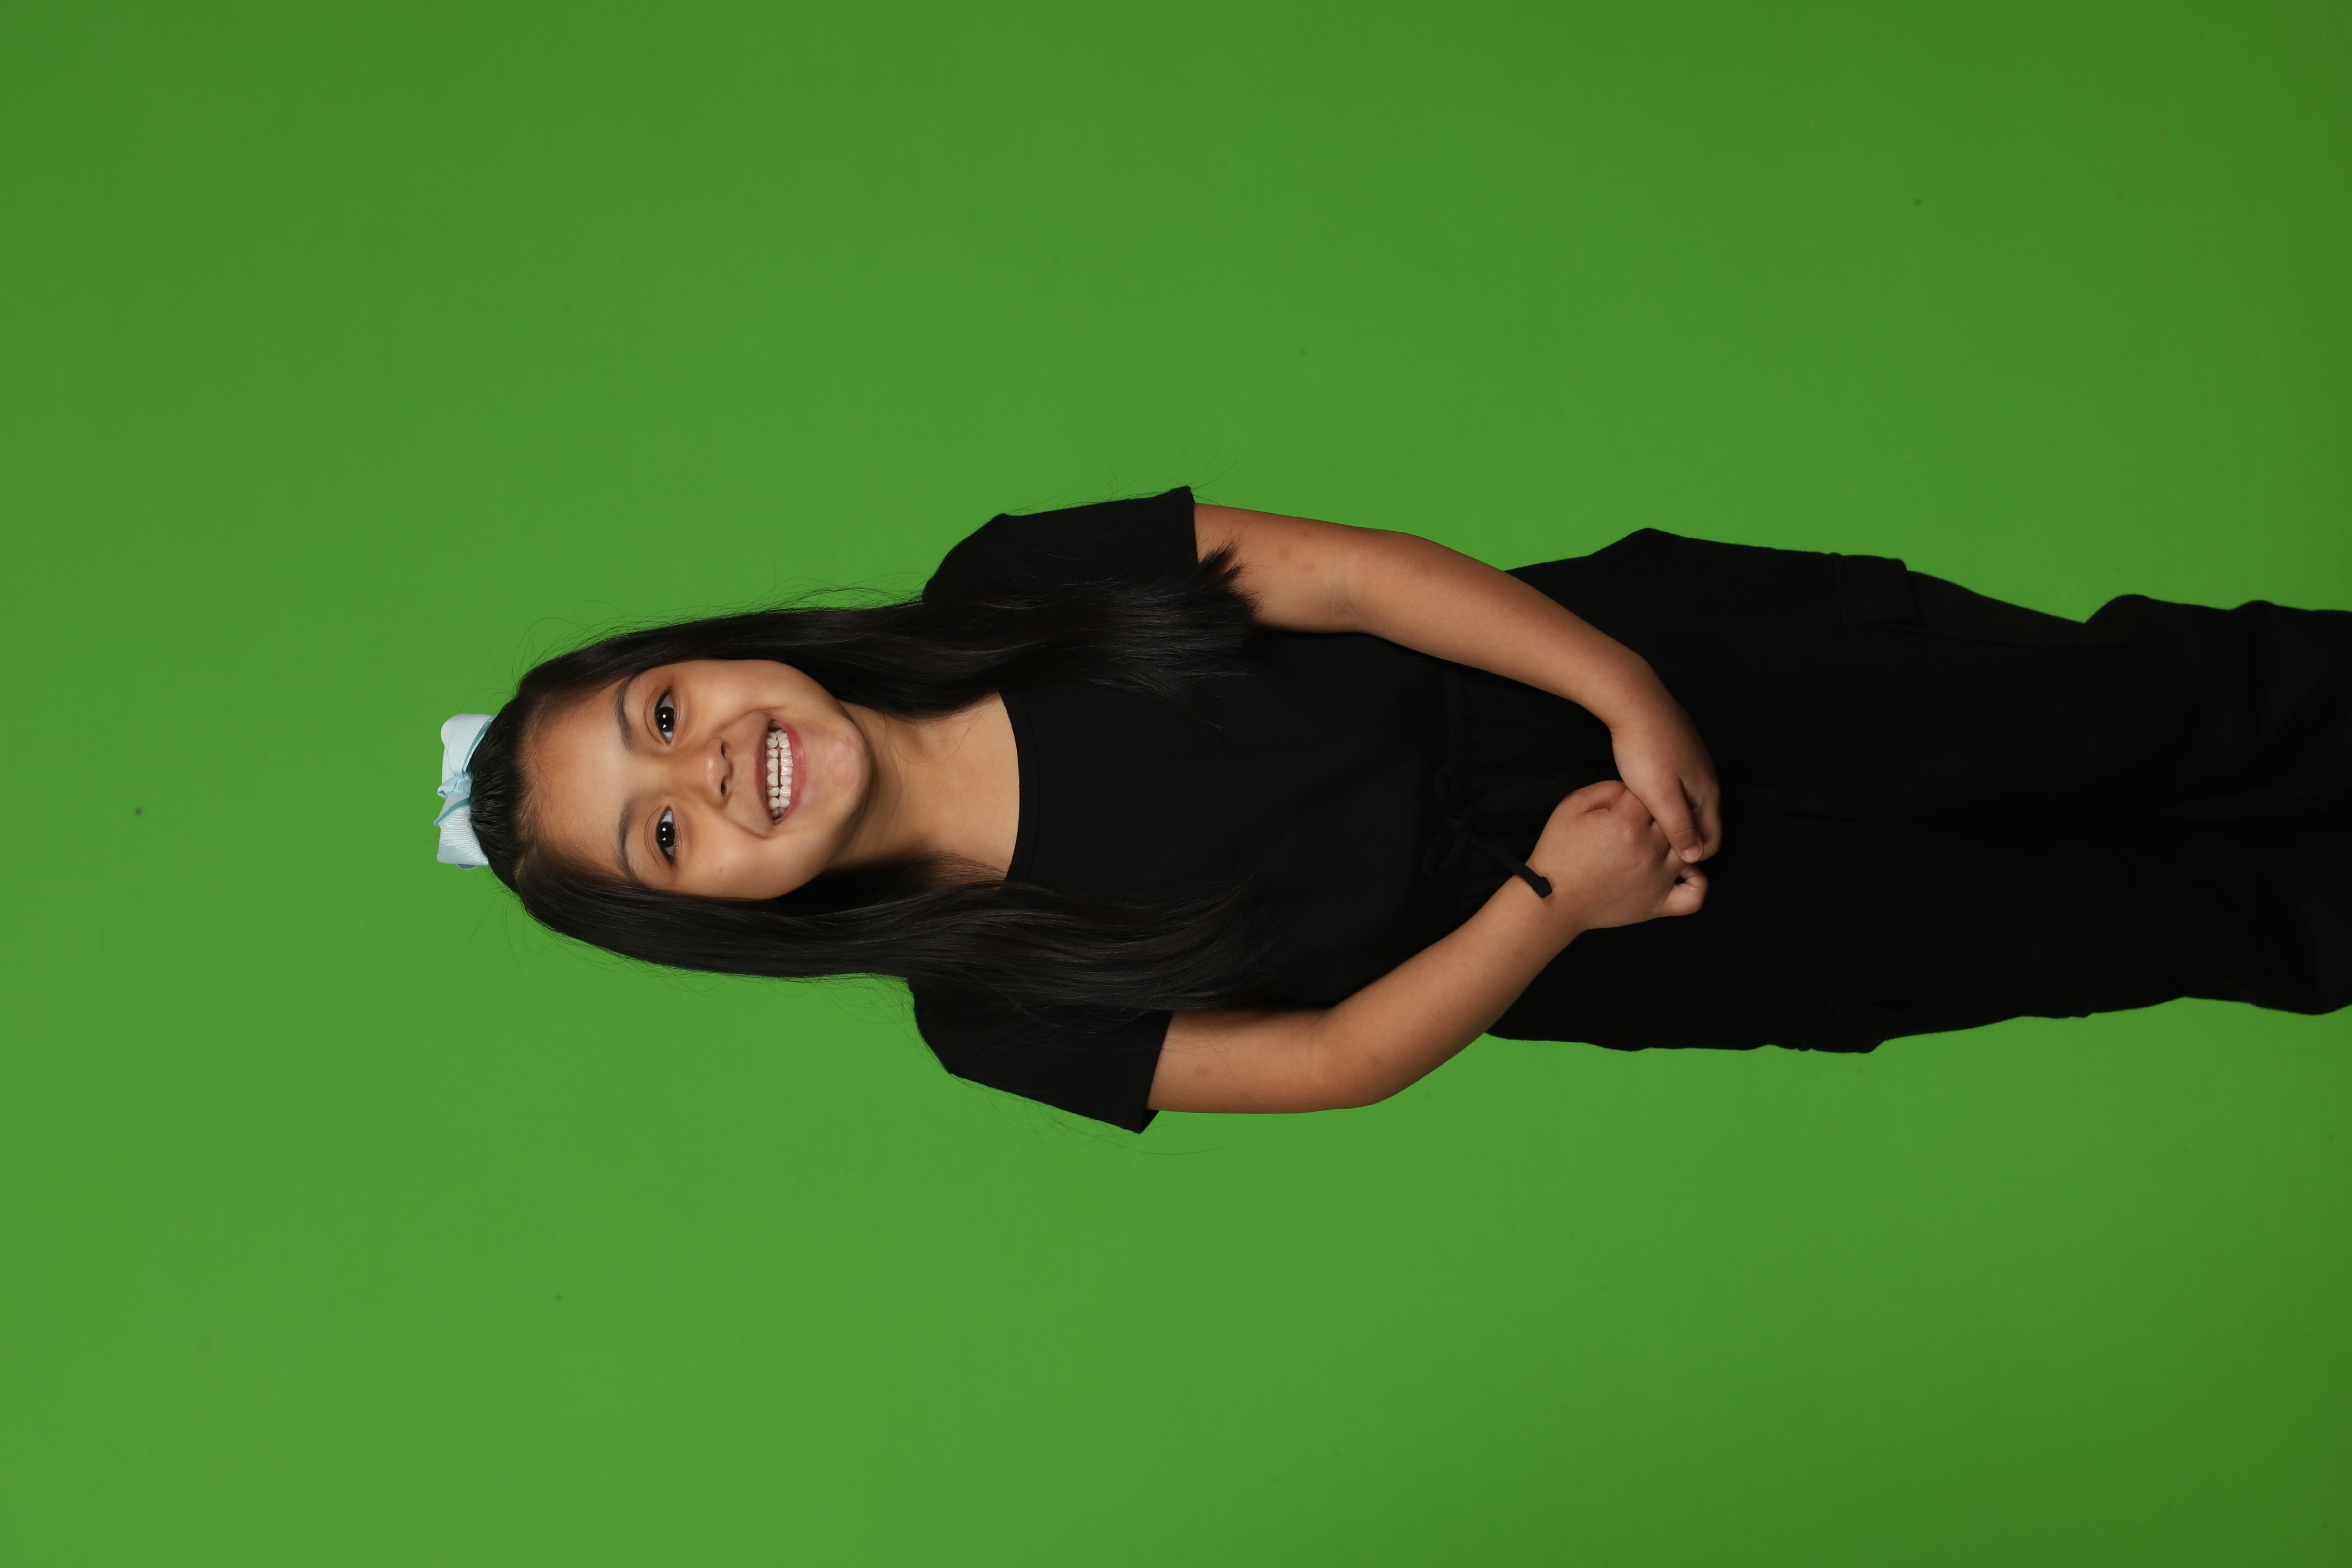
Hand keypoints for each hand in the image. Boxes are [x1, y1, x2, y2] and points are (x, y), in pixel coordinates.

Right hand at [1527, 780, 1707, 932]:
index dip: (1634, 796)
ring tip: (1655, 842)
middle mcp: (1649, 850)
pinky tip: (1680, 870)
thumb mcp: (1572, 806)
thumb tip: (1634, 790)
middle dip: (1655, 817)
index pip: (1649, 795)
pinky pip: (1695, 895)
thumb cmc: (1559, 851)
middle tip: (1635, 825)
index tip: (1620, 807)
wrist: (1551, 899)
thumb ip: (1607, 788)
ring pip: (1688, 849)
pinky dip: (1696, 881)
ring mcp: (1658, 880)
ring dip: (1677, 841)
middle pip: (1672, 819)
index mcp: (1627, 823)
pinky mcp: (1659, 905)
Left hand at [1608, 695, 1721, 863]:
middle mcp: (1707, 779)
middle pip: (1704, 823)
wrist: (1635, 703)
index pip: (1712, 839)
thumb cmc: (1645, 751)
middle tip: (1653, 849)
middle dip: (1685, 840)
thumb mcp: (1661, 797)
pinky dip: (1669, 800)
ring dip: (1675, 820)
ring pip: (1691, 804)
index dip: (1692, 856)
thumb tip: (1696, 857)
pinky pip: (1681, 787)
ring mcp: (1694, 764)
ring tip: (1647, 827)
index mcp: (1707, 794)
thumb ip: (1680, 828)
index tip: (1665, 862)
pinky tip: (1646, 799)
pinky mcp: (1679, 752)